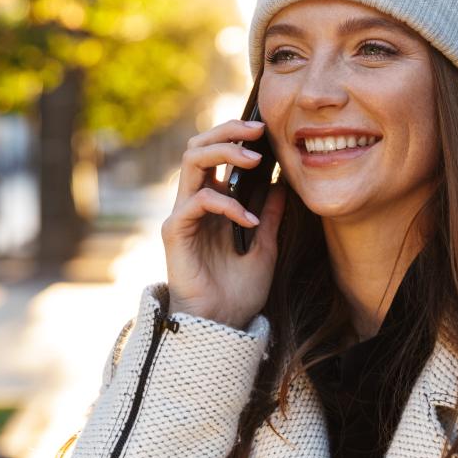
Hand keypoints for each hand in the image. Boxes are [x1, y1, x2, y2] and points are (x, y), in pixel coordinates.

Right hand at [160, 119, 286, 330]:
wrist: (222, 327)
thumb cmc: (238, 293)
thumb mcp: (266, 248)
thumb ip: (271, 217)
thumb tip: (283, 186)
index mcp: (213, 204)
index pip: (215, 153)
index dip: (236, 135)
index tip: (266, 130)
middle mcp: (193, 204)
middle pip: (198, 146)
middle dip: (228, 131)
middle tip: (259, 130)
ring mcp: (182, 216)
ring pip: (191, 161)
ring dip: (224, 152)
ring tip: (255, 160)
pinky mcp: (175, 232)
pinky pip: (198, 201)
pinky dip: (227, 203)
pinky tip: (250, 219)